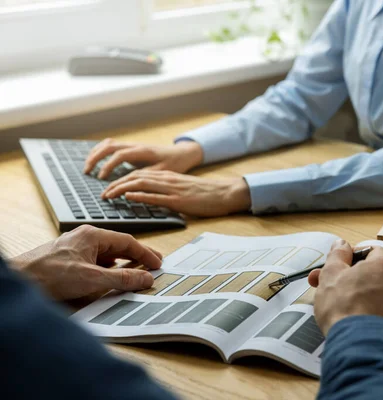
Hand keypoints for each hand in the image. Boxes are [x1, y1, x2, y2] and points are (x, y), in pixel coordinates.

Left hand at [10, 225, 162, 300]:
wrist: (19, 282)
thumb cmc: (47, 276)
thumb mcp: (92, 279)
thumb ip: (122, 279)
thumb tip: (145, 278)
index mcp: (92, 235)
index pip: (128, 242)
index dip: (146, 253)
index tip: (158, 264)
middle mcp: (84, 239)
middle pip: (118, 246)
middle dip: (137, 256)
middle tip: (153, 265)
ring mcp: (76, 249)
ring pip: (107, 254)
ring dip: (123, 263)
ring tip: (137, 273)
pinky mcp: (68, 261)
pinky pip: (96, 262)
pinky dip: (109, 269)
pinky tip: (111, 278)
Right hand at [84, 139, 203, 179]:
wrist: (181, 153)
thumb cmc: (173, 164)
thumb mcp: (162, 172)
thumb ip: (146, 176)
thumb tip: (129, 183)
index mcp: (143, 151)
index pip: (120, 154)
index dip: (109, 165)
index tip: (102, 178)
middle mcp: (135, 145)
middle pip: (109, 146)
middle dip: (95, 158)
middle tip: (87, 172)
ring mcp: (132, 145)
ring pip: (108, 143)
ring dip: (95, 153)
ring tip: (88, 168)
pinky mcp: (130, 148)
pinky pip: (111, 146)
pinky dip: (101, 152)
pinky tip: (95, 161)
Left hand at [101, 170, 251, 216]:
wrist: (225, 193)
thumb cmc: (206, 195)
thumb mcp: (183, 189)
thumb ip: (167, 192)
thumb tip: (152, 200)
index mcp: (167, 176)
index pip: (138, 174)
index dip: (121, 180)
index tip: (108, 188)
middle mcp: (167, 179)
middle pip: (135, 176)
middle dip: (115, 183)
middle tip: (102, 193)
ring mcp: (172, 189)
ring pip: (141, 183)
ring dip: (121, 188)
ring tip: (108, 195)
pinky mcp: (178, 200)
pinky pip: (155, 196)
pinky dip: (140, 195)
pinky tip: (128, 197)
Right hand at [308, 240, 382, 334]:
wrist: (356, 342)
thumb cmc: (344, 304)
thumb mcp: (332, 272)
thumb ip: (337, 254)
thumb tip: (341, 244)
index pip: (369, 251)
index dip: (349, 255)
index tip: (335, 263)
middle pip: (369, 272)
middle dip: (345, 275)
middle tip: (322, 281)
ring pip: (371, 290)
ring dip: (352, 290)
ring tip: (329, 299)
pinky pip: (376, 307)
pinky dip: (362, 306)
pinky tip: (345, 313)